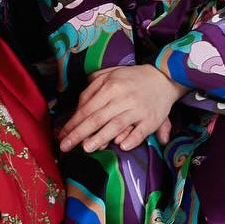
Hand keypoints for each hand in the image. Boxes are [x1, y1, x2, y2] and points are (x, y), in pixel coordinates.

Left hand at [58, 65, 185, 152]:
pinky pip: (140, 131)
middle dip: (79, 133)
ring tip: (86, 148)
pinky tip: (121, 147)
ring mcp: (137, 109)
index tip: (61, 134)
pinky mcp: (151, 119)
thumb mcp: (109, 75)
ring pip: (116, 125)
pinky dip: (132, 138)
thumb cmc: (131, 79)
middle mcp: (123, 98)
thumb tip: (78, 106)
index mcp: (111, 86)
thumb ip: (92, 88)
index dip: (73, 122)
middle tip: (65, 146)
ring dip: (100, 138)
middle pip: (97, 118)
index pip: (87, 107)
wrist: (163, 78)